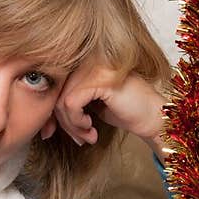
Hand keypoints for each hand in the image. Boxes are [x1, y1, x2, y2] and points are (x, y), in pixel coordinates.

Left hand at [52, 62, 166, 151]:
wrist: (154, 116)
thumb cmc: (126, 111)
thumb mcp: (90, 107)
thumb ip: (69, 106)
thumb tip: (44, 124)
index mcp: (84, 62)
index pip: (54, 85)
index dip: (50, 112)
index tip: (52, 132)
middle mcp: (87, 60)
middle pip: (56, 92)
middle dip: (63, 122)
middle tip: (78, 138)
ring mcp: (94, 67)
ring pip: (62, 100)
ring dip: (72, 125)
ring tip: (88, 136)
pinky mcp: (99, 80)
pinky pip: (71, 103)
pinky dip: (77, 121)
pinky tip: (91, 127)